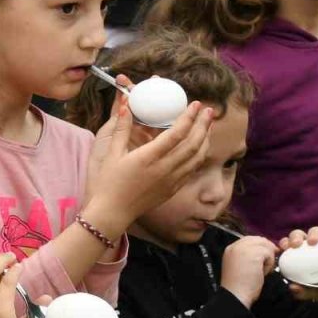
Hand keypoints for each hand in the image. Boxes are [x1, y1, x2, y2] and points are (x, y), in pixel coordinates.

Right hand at [82, 99, 213, 233]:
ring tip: (208, 126)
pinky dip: (199, 156)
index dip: (189, 117)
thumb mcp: (111, 153)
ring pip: (197, 158)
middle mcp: (164, 169)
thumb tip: (126, 104)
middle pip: (193, 144)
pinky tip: (199, 147)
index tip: (195, 104)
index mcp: (149, 158)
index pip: (176, 134)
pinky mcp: (172, 189)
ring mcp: (171, 181)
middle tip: (209, 111)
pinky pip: (191, 170)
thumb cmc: (108, 183)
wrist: (113, 213)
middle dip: (203, 125)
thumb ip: (121, 128)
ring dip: (205, 140)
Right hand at [220, 235, 278, 307]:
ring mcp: (244, 248)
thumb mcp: (240, 266)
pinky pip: (269, 253)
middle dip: (266, 251)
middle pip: (259, 240)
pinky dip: (270, 264)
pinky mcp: (254, 254)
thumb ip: (249, 256)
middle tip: (265, 266)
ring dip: (268, 258)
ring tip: (262, 271)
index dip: (260, 248)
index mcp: (231, 248)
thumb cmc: (239, 287)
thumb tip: (265, 251)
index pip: (250, 240)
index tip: (263, 259)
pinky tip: (263, 273)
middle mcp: (236, 245)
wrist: (236, 296)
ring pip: (265, 245)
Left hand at [278, 229, 317, 313]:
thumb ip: (302, 291)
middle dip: (295, 236)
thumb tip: (291, 287)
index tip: (283, 248)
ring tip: (312, 242)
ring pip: (317, 231)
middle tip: (295, 244)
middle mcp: (311, 249)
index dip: (284, 243)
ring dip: (313, 234)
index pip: (289, 245)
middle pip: (300, 235)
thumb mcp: (313, 293)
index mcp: (300, 257)